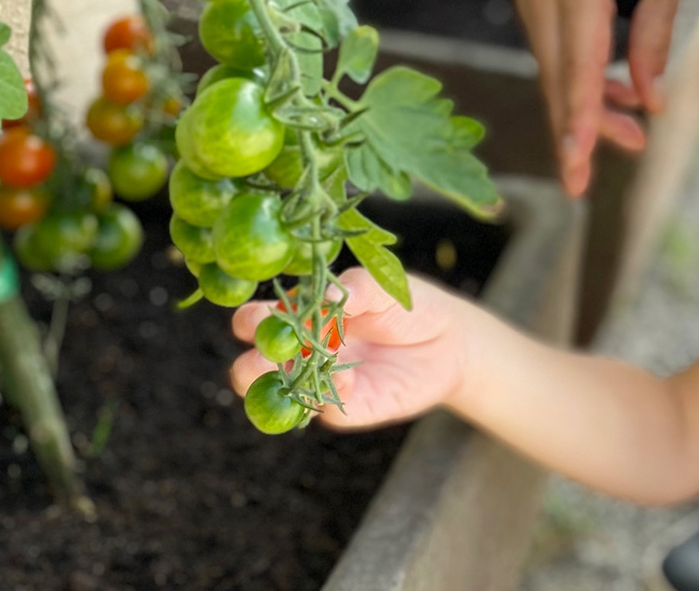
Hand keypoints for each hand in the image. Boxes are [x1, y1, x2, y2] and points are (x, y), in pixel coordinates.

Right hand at [230, 268, 473, 429]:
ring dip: (280, 386)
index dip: (250, 321)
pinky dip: (330, 394)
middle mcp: (302, 352)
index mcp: (302, 316)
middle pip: (253, 366)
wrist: (448, 341)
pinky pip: (324, 409)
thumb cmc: (407, 306)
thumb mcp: (384, 287)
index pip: (258, 321)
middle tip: (267, 353)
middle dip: (250, 363)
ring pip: (280, 396)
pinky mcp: (347, 408)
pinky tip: (349, 379)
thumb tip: (332, 294)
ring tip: (295, 368)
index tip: (256, 319)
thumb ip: (356, 287)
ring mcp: (320, 382)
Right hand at [514, 0, 682, 196]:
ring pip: (559, 76)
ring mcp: (533, 2)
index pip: (578, 64)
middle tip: (579, 186)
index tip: (575, 158)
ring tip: (636, 138)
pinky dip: (588, 84)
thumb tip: (650, 105)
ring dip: (592, 110)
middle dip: (576, 131)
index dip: (578, 115)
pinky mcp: (536, 10)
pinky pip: (561, 60)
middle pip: (560, 79)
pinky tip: (622, 101)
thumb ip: (655, 41)